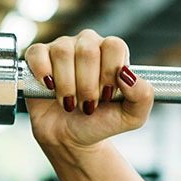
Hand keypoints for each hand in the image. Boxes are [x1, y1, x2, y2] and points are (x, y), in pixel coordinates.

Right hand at [24, 29, 153, 150]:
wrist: (71, 136)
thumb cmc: (102, 121)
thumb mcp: (132, 116)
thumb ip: (143, 96)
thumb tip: (128, 75)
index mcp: (114, 53)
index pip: (114, 46)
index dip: (109, 73)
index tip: (106, 96)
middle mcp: (89, 44)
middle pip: (88, 50)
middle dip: (87, 85)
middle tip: (88, 104)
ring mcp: (63, 47)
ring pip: (63, 52)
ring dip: (66, 85)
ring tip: (70, 101)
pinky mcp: (38, 57)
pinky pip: (37, 53)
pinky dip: (43, 72)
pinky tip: (49, 87)